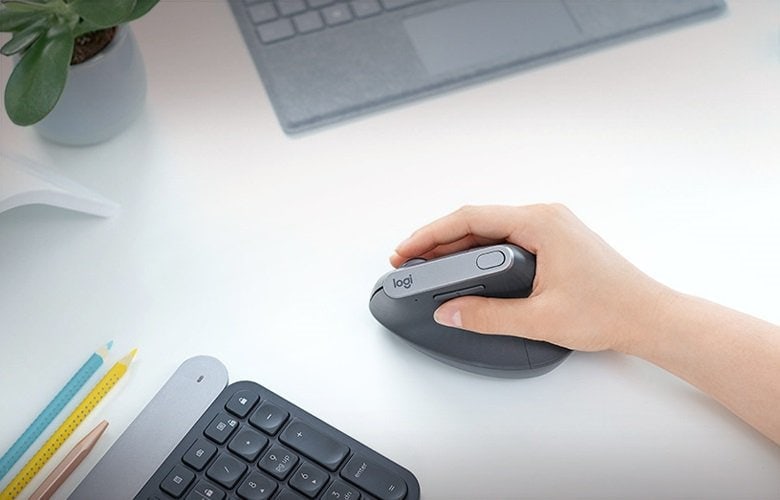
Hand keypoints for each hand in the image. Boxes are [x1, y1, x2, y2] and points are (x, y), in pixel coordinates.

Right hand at [391, 204, 669, 352]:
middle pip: (477, 221)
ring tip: (429, 265)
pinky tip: (465, 267)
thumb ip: (487, 316)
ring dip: (458, 246)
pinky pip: (506, 238)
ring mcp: (551, 227)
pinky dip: (480, 250)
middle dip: (438, 240)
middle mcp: (545, 217)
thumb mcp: (540, 318)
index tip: (407, 251)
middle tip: (409, 261)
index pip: (471, 219)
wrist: (650, 316)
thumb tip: (450, 312)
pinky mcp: (555, 241)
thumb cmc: (611, 310)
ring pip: (491, 229)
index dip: (431, 234)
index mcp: (541, 223)